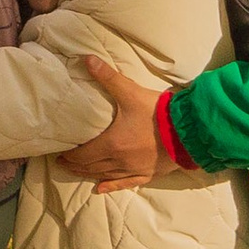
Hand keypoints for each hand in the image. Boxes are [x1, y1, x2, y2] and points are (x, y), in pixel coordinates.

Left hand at [57, 57, 163, 192]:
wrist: (188, 130)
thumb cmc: (158, 113)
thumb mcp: (130, 92)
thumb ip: (108, 77)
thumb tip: (87, 59)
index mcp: (112, 144)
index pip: (83, 154)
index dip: (69, 155)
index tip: (60, 153)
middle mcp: (119, 161)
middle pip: (90, 167)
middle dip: (75, 165)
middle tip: (63, 162)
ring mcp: (134, 169)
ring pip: (105, 175)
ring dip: (89, 174)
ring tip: (77, 172)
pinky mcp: (148, 173)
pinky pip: (126, 183)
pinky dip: (112, 185)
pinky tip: (102, 189)